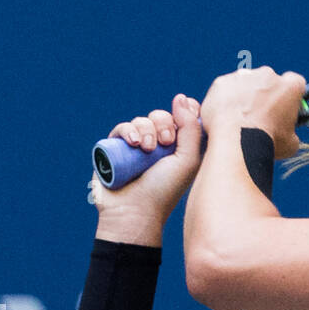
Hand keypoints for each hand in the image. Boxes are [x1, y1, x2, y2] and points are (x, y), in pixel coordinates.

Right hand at [90, 94, 204, 224]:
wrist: (134, 211)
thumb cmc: (164, 191)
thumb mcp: (188, 161)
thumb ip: (191, 128)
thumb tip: (182, 98)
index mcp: (179, 150)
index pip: (183, 119)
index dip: (185, 111)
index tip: (185, 115)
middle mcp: (159, 148)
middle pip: (162, 116)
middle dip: (164, 123)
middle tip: (165, 142)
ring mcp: (137, 148)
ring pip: (142, 120)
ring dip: (147, 129)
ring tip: (147, 149)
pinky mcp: (116, 149)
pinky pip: (122, 127)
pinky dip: (128, 130)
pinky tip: (133, 143)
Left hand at [199, 67, 305, 158]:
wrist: (236, 143)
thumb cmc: (266, 144)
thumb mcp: (290, 144)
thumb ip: (291, 131)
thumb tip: (287, 134)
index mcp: (290, 87)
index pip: (295, 82)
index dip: (289, 95)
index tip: (285, 106)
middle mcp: (268, 75)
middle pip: (268, 80)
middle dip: (265, 95)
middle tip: (260, 116)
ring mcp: (243, 76)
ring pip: (245, 83)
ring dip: (245, 96)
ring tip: (240, 120)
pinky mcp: (223, 82)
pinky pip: (226, 89)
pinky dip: (226, 100)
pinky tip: (226, 118)